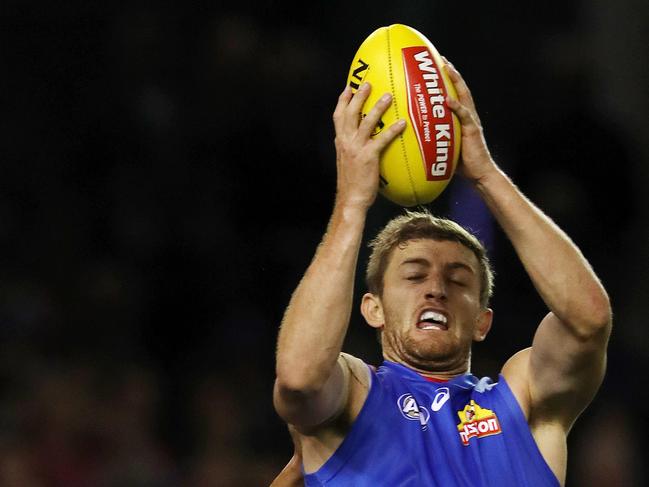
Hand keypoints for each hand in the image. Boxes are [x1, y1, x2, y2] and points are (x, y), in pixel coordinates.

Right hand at [332, 82, 405, 209]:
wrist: (351, 199)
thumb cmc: (352, 184)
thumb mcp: (348, 162)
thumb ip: (353, 148)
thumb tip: (363, 141)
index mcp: (340, 142)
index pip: (338, 116)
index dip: (343, 100)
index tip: (348, 87)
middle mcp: (346, 142)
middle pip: (350, 113)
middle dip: (358, 96)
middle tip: (368, 83)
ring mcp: (356, 149)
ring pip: (366, 122)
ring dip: (377, 108)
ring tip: (388, 96)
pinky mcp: (368, 157)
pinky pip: (382, 140)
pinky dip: (392, 130)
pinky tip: (402, 123)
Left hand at [443, 58, 497, 183]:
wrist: (479, 173)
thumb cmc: (460, 162)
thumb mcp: (444, 145)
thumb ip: (433, 136)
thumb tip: (412, 136)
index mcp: (461, 117)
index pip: (455, 93)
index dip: (447, 79)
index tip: (437, 66)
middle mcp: (468, 115)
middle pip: (460, 88)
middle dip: (452, 73)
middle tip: (441, 59)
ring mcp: (471, 121)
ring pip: (464, 96)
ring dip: (455, 81)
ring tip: (447, 69)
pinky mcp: (472, 130)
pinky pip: (464, 115)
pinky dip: (456, 106)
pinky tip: (448, 99)